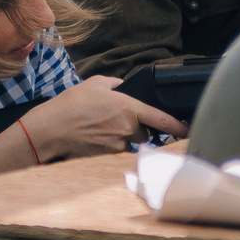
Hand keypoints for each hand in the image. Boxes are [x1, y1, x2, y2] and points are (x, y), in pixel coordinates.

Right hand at [19, 78, 186, 160]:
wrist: (51, 129)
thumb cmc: (72, 104)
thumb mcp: (95, 83)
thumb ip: (115, 83)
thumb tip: (123, 86)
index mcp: (129, 108)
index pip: (162, 120)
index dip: (179, 127)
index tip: (188, 129)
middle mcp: (127, 129)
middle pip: (146, 133)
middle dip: (139, 128)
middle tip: (118, 119)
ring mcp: (118, 145)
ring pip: (131, 143)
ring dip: (125, 137)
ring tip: (103, 127)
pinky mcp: (107, 156)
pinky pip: (117, 151)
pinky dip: (112, 144)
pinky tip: (96, 137)